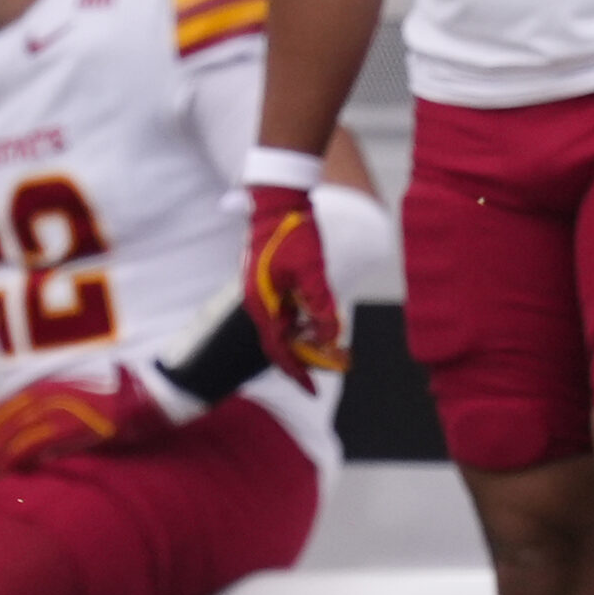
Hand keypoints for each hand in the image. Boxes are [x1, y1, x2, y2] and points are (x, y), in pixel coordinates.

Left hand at [0, 368, 176, 478]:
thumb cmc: (122, 398)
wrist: (152, 392)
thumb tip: (41, 440)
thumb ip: (58, 411)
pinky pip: (35, 444)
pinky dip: (16, 458)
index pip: (5, 408)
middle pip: (2, 423)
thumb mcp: (81, 399)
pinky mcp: (71, 427)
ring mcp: (58, 411)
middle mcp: (48, 397)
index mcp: (48, 388)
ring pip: (13, 435)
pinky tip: (5, 472)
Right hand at [243, 185, 346, 391]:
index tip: (313, 390)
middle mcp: (258, 305)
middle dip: (306, 358)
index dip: (297, 372)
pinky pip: (285, 314)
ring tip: (332, 346)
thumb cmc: (293, 234)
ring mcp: (262, 295)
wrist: (277, 203)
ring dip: (306, 340)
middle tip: (335, 365)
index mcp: (263, 306)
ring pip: (284, 329)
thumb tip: (331, 334)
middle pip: (281, 343)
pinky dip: (303, 324)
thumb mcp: (312, 271)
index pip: (279, 350)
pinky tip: (319, 321)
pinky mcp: (269, 285)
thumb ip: (321, 305)